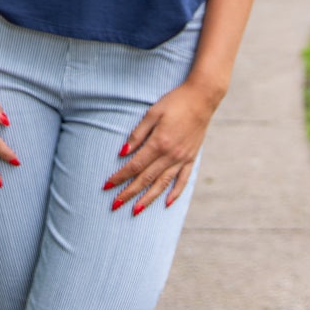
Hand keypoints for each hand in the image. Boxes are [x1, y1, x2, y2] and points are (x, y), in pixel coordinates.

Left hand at [103, 79, 215, 214]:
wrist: (202, 98)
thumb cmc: (175, 102)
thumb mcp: (153, 113)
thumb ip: (138, 134)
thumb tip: (123, 152)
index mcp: (159, 143)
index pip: (134, 165)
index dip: (120, 177)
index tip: (107, 185)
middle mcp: (171, 155)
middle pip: (146, 179)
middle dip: (129, 193)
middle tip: (115, 205)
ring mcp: (182, 158)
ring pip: (163, 184)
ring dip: (148, 199)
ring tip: (135, 211)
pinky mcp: (192, 158)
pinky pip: (183, 180)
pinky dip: (175, 193)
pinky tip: (167, 203)